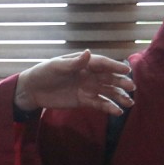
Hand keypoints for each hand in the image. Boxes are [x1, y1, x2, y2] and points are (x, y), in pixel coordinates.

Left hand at [14, 50, 133, 114]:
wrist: (32, 90)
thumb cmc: (44, 73)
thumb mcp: (57, 66)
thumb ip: (74, 63)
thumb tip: (88, 53)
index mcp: (85, 63)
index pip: (103, 64)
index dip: (114, 66)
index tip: (126, 70)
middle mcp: (90, 75)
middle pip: (110, 78)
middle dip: (121, 82)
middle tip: (131, 87)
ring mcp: (89, 88)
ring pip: (108, 92)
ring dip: (120, 96)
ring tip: (129, 103)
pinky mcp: (85, 100)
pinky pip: (100, 104)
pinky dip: (109, 107)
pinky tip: (117, 112)